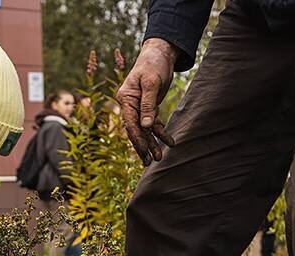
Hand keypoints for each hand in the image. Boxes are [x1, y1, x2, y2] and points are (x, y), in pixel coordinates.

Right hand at [117, 38, 177, 165]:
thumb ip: (148, 105)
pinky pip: (153, 123)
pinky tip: (169, 142)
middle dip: (143, 147)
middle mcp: (130, 105)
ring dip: (152, 143)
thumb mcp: (152, 83)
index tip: (144, 152)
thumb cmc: (153, 65)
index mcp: (125, 99)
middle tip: (150, 163)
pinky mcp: (149, 106)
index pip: (130, 123)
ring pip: (145, 129)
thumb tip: (145, 126)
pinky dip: (160, 133)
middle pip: (135, 130)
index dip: (137, 139)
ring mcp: (138, 107)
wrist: (159, 53)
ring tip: (159, 159)